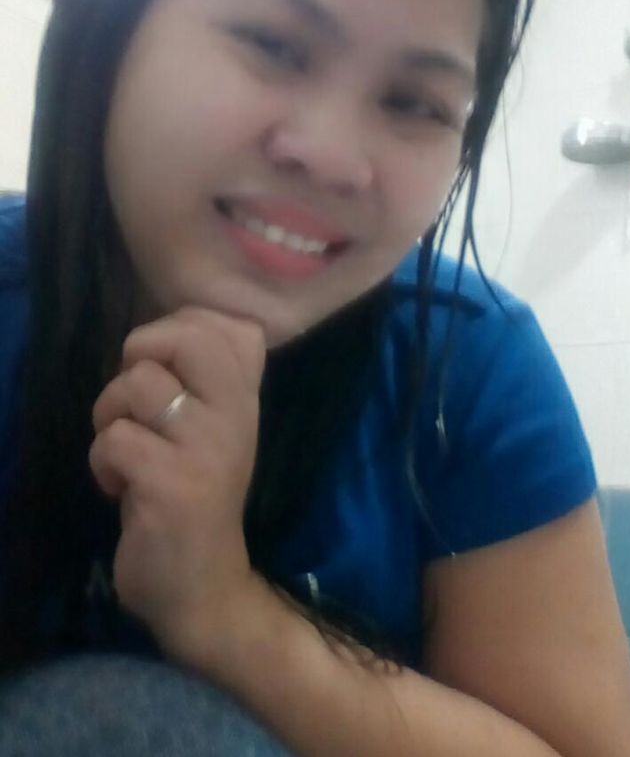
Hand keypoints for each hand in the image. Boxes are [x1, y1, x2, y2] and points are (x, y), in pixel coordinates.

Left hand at [89, 306, 265, 652]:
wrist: (204, 586)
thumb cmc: (199, 498)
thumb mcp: (216, 432)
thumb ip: (209, 378)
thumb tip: (180, 322)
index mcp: (247, 400)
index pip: (233, 326)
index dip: (183, 328)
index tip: (169, 370)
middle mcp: (237, 416)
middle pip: (189, 336)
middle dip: (141, 353)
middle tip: (139, 398)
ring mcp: (207, 450)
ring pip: (137, 385)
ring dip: (110, 415)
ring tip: (127, 451)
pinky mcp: (171, 485)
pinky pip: (115, 440)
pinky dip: (103, 463)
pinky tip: (121, 489)